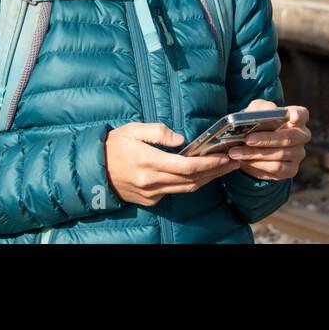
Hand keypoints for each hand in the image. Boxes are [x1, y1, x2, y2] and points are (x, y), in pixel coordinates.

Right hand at [104, 123, 239, 206]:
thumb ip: (158, 132)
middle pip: (192, 180)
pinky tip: (202, 174)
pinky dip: (191, 183)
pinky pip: (175, 192)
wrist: (94, 169)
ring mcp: (151, 193)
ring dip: (208, 179)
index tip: (225, 156)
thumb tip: (181, 139)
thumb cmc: (114, 144)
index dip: (209, 163)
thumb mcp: (133, 129)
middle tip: (234, 162)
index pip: (187, 166)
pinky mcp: (150, 199)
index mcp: (148, 161)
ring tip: (225, 168)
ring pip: (187, 189)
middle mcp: (151, 181)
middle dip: (216, 171)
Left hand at [225, 100, 309, 180]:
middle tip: (247, 139)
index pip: (302, 115)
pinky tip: (244, 161)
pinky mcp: (291, 169)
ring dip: (256, 153)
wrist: (251, 146)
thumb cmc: (257, 124)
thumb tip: (270, 109)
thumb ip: (262, 108)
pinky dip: (258, 164)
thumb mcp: (255, 111)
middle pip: (290, 138)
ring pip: (280, 154)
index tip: (293, 116)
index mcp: (296, 118)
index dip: (298, 115)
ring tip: (237, 152)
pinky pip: (277, 168)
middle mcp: (301, 136)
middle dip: (267, 139)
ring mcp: (298, 154)